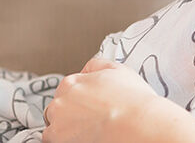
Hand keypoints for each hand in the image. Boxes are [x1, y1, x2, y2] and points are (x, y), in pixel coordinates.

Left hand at [42, 58, 158, 142]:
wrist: (136, 124)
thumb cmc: (132, 99)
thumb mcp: (119, 70)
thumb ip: (97, 65)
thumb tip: (87, 69)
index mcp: (73, 82)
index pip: (68, 87)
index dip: (81, 95)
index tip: (91, 102)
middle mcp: (61, 99)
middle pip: (58, 104)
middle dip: (70, 109)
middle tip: (90, 116)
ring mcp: (58, 119)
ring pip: (53, 122)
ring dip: (64, 124)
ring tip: (87, 128)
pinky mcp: (57, 137)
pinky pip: (51, 138)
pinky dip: (63, 138)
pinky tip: (82, 136)